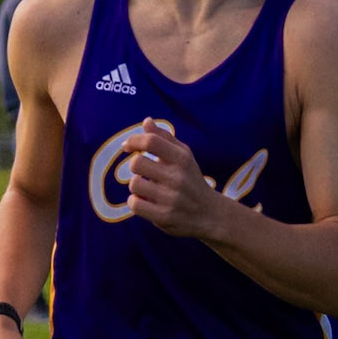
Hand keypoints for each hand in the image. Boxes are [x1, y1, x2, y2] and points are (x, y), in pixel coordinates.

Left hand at [123, 121, 219, 238]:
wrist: (209, 214)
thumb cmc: (191, 180)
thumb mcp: (183, 157)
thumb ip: (164, 138)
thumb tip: (146, 121)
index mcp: (182, 159)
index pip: (151, 141)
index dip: (134, 141)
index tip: (128, 146)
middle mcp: (177, 178)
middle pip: (136, 163)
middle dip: (135, 166)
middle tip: (144, 172)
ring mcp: (171, 198)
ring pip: (134, 184)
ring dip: (137, 186)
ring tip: (148, 189)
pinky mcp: (164, 217)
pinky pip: (135, 204)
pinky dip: (136, 202)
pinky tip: (146, 202)